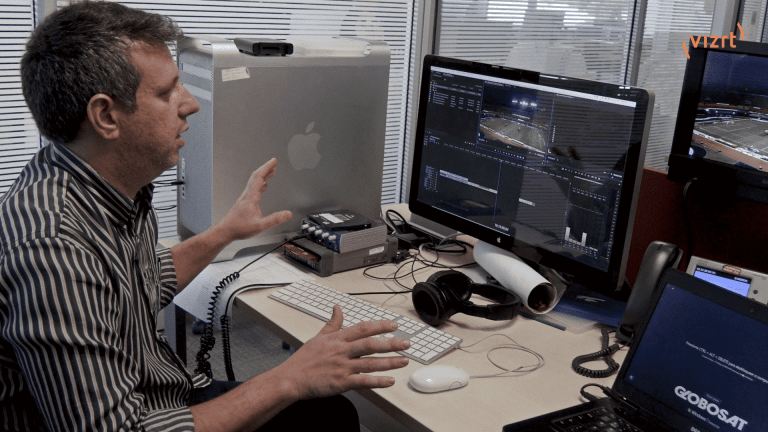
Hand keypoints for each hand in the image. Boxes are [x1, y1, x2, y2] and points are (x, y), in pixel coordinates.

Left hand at [216, 158, 291, 240]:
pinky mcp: (243, 202)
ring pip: (254, 182)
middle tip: (274, 163)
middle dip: (266, 168)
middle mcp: (246, 195)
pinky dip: (260, 184)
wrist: (225, 231)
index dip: (267, 167)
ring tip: (271, 173)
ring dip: (263, 176)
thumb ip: (275, 219)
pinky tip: (263, 187)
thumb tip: (287, 214)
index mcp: (251, 198)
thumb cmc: (238, 228)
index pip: (259, 178)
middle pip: (256, 177)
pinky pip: (253, 189)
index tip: (274, 161)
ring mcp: (244, 198)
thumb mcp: (260, 226)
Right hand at [279, 305, 410, 399]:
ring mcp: (342, 367)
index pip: (362, 328)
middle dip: (391, 343)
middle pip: (370, 344)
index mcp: (337, 339)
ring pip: (370, 363)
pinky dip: (377, 381)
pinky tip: (389, 381)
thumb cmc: (304, 359)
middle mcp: (342, 351)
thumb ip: (333, 323)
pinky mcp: (340, 382)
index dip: (380, 326)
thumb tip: (337, 308)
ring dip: (389, 362)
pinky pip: (363, 381)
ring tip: (404, 361)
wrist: (291, 379)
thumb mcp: (319, 336)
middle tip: (406, 343)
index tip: (394, 325)